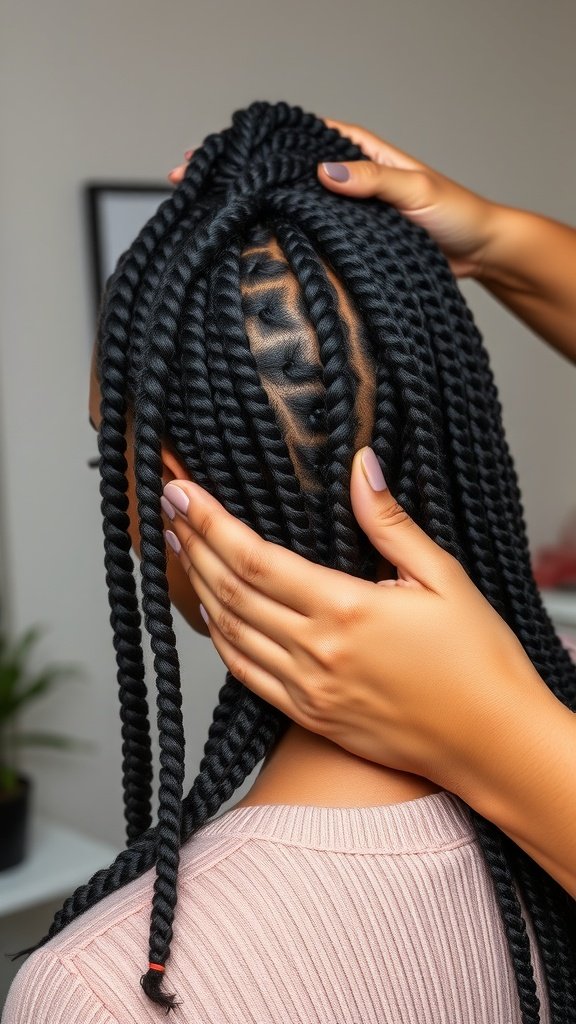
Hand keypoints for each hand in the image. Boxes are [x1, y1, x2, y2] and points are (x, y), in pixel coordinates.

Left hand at [162, 447, 544, 791]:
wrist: (491, 743)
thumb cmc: (477, 659)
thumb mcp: (444, 577)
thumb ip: (389, 522)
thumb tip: (361, 465)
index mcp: (346, 609)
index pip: (254, 557)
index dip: (210, 521)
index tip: (182, 490)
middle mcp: (316, 651)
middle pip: (230, 589)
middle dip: (191, 542)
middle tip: (168, 506)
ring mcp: (307, 689)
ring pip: (228, 631)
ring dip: (197, 586)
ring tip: (179, 547)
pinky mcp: (309, 717)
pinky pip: (244, 674)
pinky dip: (219, 639)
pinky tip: (210, 613)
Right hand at [167, 118, 500, 278]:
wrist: (479, 252)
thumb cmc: (455, 213)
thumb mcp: (416, 190)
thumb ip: (373, 180)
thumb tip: (324, 172)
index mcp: (356, 151)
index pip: (292, 140)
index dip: (249, 146)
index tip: (211, 154)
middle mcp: (343, 178)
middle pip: (278, 172)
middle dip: (234, 176)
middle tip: (189, 183)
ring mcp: (340, 211)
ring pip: (285, 205)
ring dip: (246, 209)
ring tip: (204, 216)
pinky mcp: (346, 242)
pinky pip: (304, 236)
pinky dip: (274, 239)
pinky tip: (244, 248)